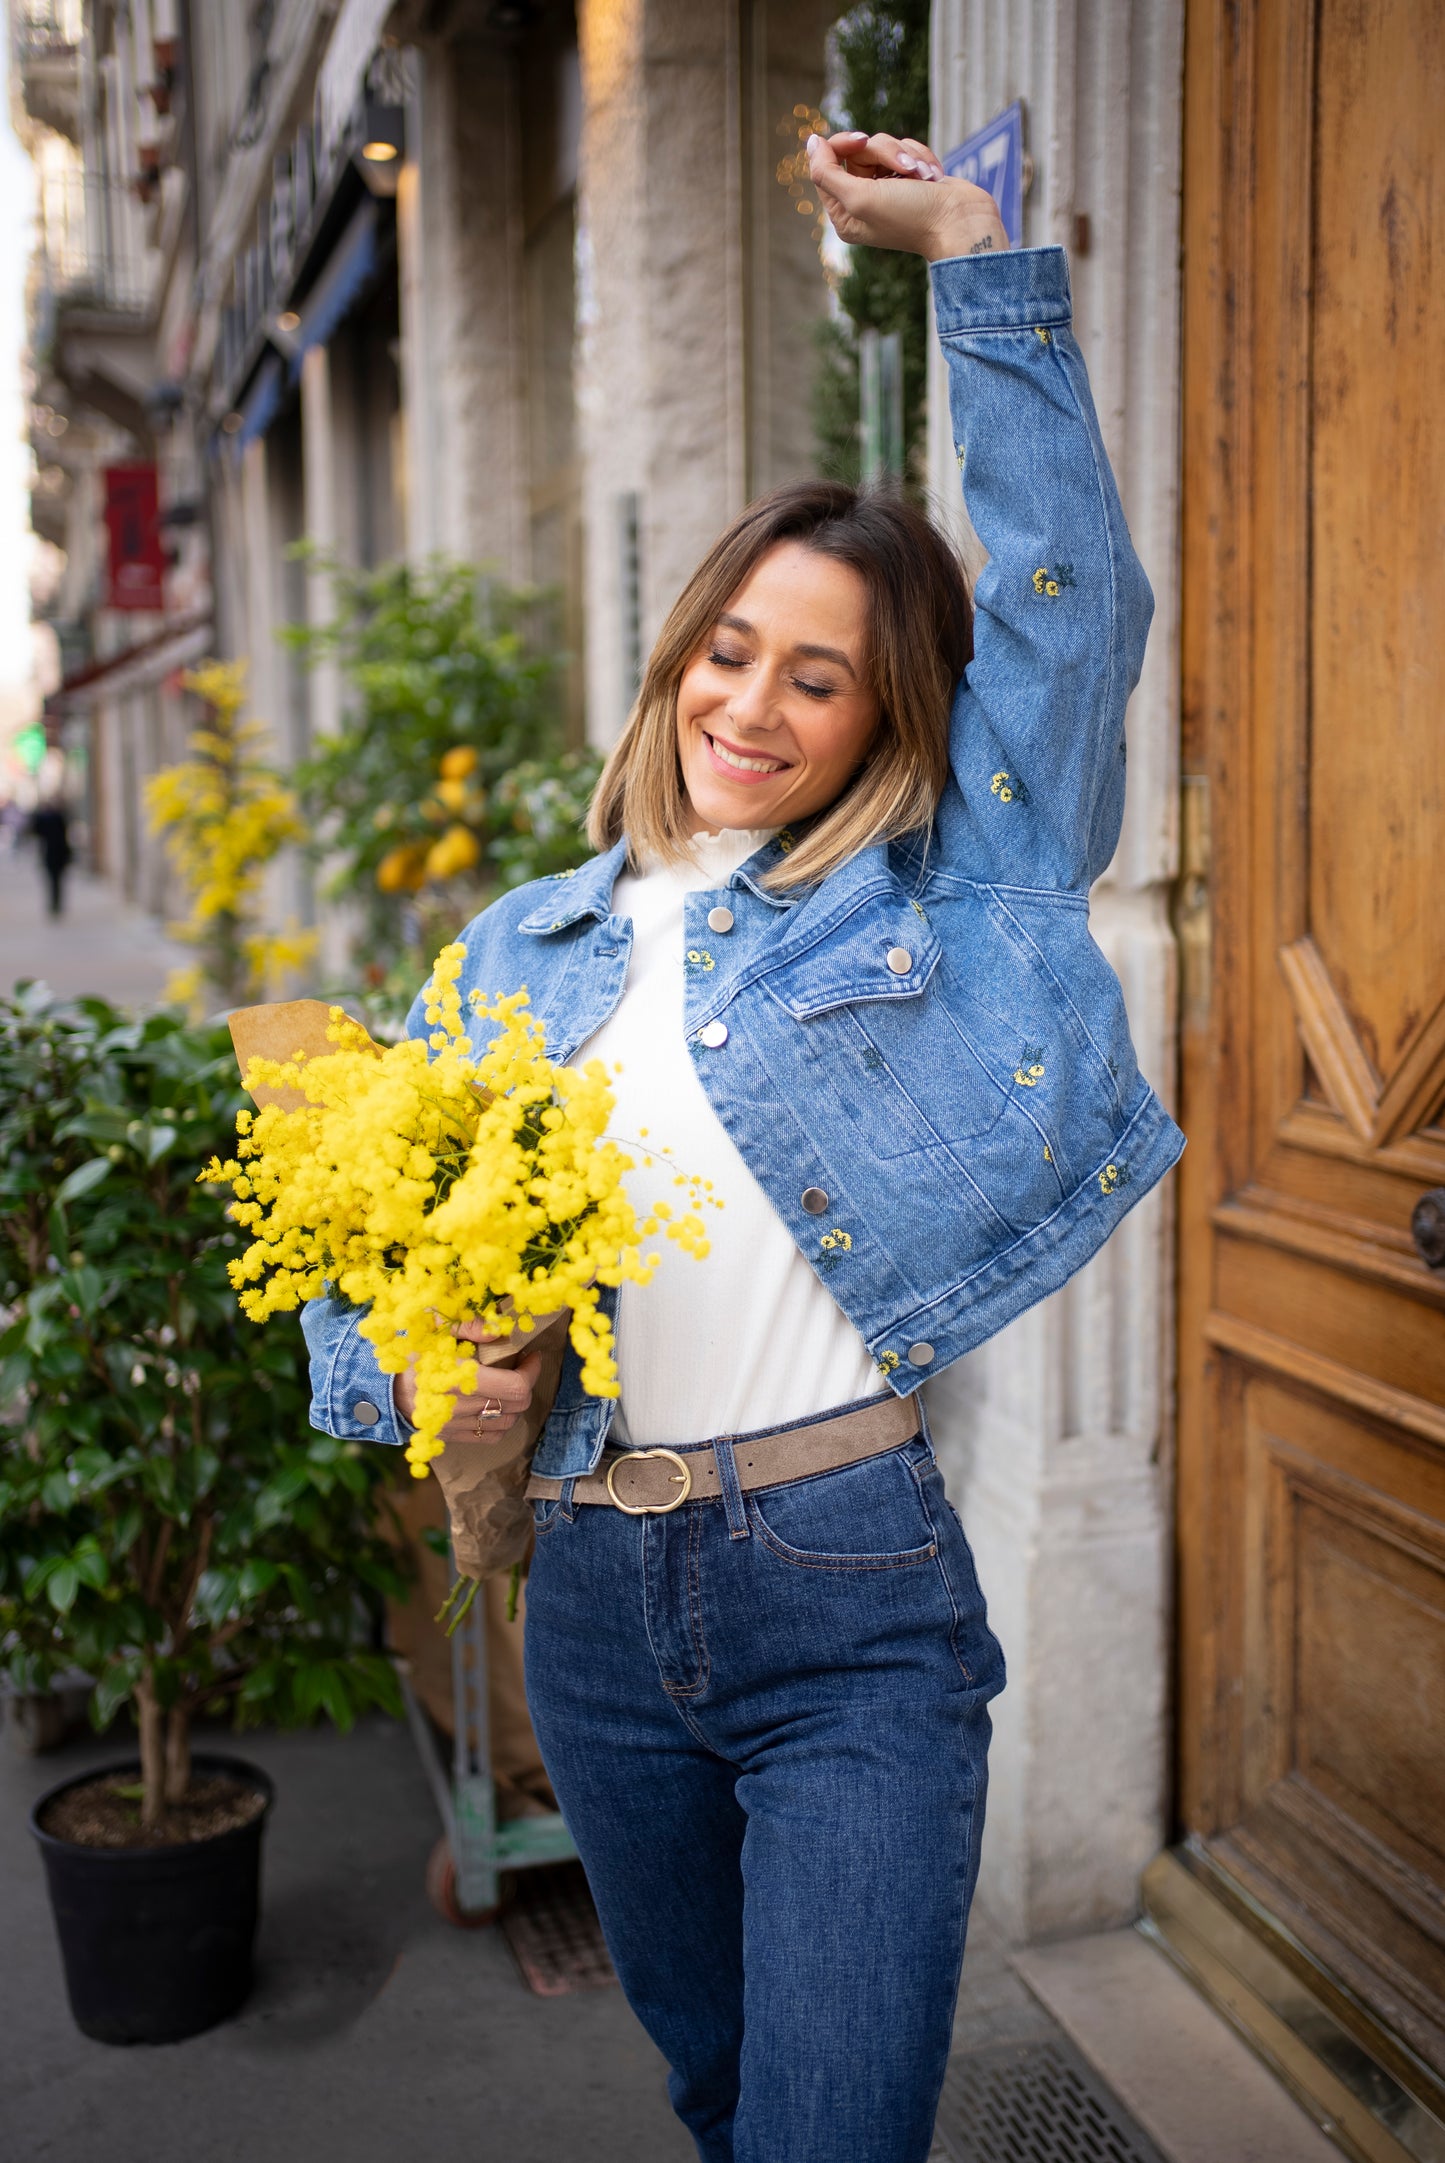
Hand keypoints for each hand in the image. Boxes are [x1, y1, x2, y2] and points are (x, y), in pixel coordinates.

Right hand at [394, 1318, 540, 1446]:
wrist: (380, 1385)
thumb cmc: (411, 1351)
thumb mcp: (435, 1328)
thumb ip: (468, 1327)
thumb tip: (499, 1330)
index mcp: (458, 1379)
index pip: (515, 1387)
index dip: (531, 1371)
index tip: (532, 1356)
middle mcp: (459, 1407)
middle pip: (517, 1405)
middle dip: (526, 1384)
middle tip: (520, 1366)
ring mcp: (455, 1426)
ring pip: (507, 1422)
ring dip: (515, 1404)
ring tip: (508, 1385)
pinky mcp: (451, 1437)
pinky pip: (491, 1436)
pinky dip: (500, 1422)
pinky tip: (494, 1405)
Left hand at [806, 130, 1007, 261]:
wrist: (960, 221)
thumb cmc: (911, 216)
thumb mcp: (859, 198)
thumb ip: (827, 172)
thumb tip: (812, 141)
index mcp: (844, 213)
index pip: (826, 163)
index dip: (842, 145)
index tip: (861, 141)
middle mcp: (863, 200)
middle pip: (857, 150)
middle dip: (884, 151)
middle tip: (904, 167)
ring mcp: (887, 188)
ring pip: (884, 145)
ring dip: (907, 155)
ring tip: (923, 177)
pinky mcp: (910, 177)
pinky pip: (906, 148)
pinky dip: (921, 157)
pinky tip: (932, 177)